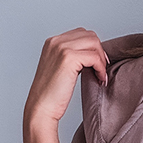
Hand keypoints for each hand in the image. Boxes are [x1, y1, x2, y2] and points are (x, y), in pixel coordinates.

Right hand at [23, 28, 109, 142]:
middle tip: (101, 70)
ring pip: (94, 44)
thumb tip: (94, 54)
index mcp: (52, 42)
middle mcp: (56, 41)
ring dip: (101, 60)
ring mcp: (61, 48)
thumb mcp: (60, 69)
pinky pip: (95, 57)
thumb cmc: (51, 95)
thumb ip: (73, 57)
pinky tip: (99, 79)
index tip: (98, 64)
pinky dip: (101, 68)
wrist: (41, 109)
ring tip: (100, 76)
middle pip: (90, 36)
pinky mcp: (68, 58)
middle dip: (100, 52)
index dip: (94, 48)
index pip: (82, 33)